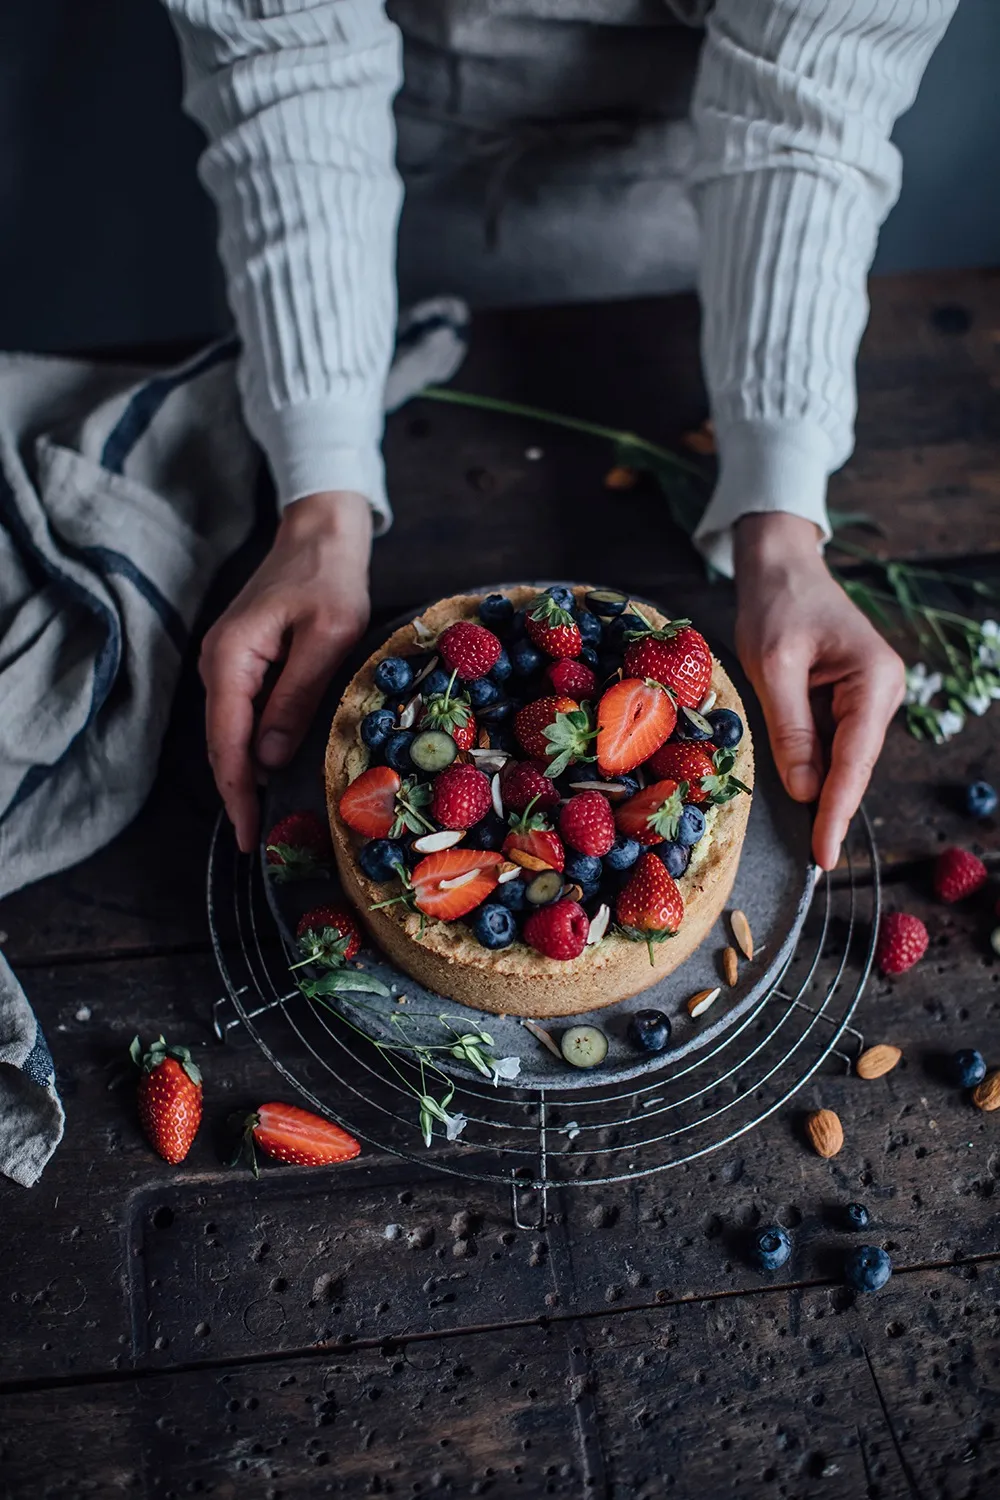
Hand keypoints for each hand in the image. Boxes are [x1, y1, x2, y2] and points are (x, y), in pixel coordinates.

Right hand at [200, 490, 372, 852]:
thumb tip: (267, 758)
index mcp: (231, 658)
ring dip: (243, 776)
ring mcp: (227, 664)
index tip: (249, 835)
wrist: (319, 534)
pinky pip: (242, 716)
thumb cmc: (329, 578)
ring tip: (264, 820)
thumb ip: (297, 695)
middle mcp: (217, 664)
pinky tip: (268, 775)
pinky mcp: (244, 664)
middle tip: (258, 841)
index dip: (237, 793)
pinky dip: (252, 749)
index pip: (226, 740)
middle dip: (237, 794)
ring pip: (229, 733)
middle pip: (220, 743)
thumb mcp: (327, 636)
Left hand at [733, 512, 904, 869]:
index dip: (838, 810)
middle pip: (855, 764)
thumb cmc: (776, 604)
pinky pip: (831, 743)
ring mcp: (868, 697)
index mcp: (875, 679)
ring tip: (806, 834)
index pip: (856, 759)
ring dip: (822, 788)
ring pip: (843, 758)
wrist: (780, 567)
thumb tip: (805, 790)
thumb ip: (791, 728)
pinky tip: (798, 791)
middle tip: (814, 858)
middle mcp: (882, 691)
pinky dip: (813, 765)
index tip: (825, 853)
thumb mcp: (773, 665)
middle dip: (833, 807)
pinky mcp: (848, 700)